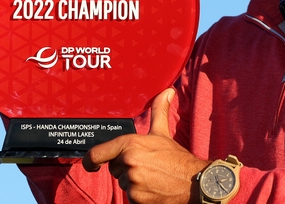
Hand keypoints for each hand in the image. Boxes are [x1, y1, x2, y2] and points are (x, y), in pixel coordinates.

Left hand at [82, 88, 209, 203]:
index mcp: (130, 144)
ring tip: (152, 177)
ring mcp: (132, 182)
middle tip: (147, 166)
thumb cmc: (177, 158)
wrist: (194, 182)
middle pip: (114, 169)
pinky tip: (153, 189)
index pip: (97, 154)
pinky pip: (130, 197)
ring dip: (134, 182)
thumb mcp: (163, 133)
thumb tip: (167, 91)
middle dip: (126, 168)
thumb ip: (159, 111)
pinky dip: (139, 196)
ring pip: (123, 183)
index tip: (91, 165)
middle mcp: (128, 162)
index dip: (90, 161)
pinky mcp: (136, 199)